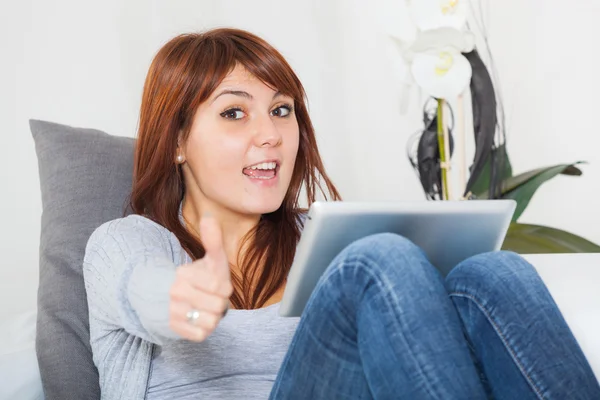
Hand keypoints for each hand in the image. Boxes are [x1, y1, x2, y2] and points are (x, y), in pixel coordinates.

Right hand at [168, 214, 232, 341]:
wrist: (168, 297)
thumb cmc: (199, 277)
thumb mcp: (209, 259)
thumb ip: (213, 241)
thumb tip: (209, 218)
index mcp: (184, 273)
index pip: (220, 285)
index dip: (225, 287)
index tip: (216, 284)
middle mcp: (175, 292)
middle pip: (218, 306)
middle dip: (220, 303)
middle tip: (211, 298)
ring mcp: (173, 312)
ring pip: (211, 322)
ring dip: (214, 317)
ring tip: (206, 308)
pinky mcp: (174, 329)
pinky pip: (202, 335)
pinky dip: (204, 329)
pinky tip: (199, 319)